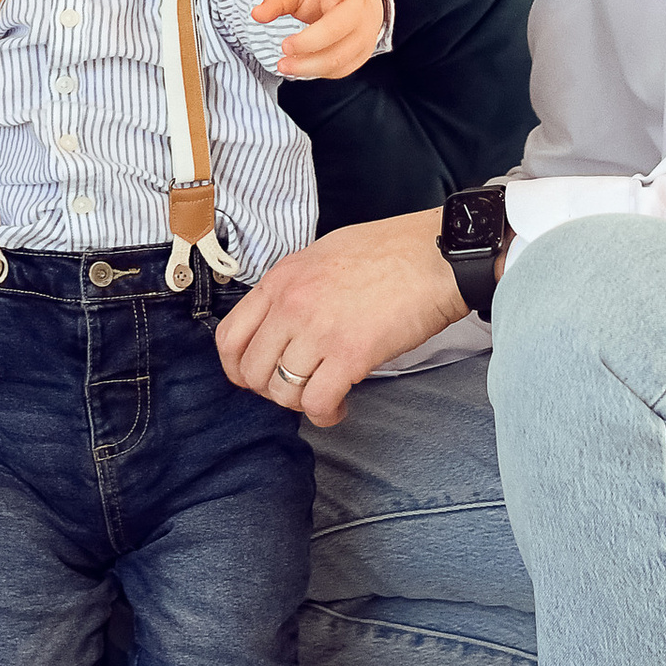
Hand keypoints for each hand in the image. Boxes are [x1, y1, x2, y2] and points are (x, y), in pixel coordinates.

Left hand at [214, 209, 465, 426]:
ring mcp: (318, 330)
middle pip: (252, 371)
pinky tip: (341, 406)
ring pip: (282, 392)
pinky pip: (317, 403)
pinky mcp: (350, 354)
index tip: (256, 376)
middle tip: (297, 388)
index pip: (229, 336)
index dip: (238, 367)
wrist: (436, 255)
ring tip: (323, 395)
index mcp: (281, 279)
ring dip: (301, 403)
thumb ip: (295, 288)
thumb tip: (284, 322)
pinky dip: (326, 414)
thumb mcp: (323, 254)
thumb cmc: (390, 251)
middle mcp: (290, 304)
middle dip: (271, 390)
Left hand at [250, 0, 386, 81]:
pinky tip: (299, 67)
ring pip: (337, 58)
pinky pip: (339, 70)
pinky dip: (316, 72)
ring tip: (283, 65)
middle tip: (284, 46)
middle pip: (336, 30)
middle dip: (307, 42)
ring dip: (307, 66)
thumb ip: (279, 0)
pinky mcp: (361, 55)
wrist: (363, 1)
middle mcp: (359, 12)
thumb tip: (257, 15)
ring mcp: (364, 36)